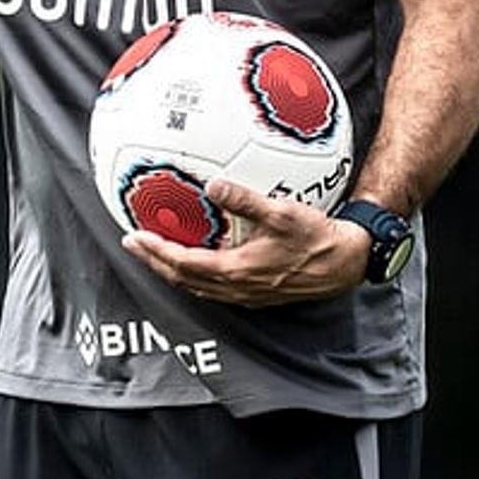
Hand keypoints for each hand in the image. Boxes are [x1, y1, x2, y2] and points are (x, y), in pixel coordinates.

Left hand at [120, 180, 369, 306]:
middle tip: (132, 243)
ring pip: (196, 287)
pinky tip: (192, 258)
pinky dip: (192, 274)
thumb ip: (245, 199)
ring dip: (170, 270)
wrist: (346, 262)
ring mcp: (245, 295)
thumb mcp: (282, 212)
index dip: (156, 251)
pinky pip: (212, 288)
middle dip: (153, 261)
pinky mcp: (255, 294)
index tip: (135, 236)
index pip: (183, 264)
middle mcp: (236, 288)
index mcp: (237, 270)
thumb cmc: (317, 237)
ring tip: (153, 251)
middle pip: (181, 279)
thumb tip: (213, 184)